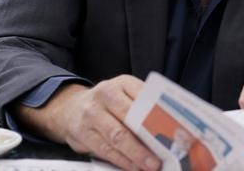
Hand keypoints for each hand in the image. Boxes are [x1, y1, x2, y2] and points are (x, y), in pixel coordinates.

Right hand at [13, 75, 160, 170]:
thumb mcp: (125, 95)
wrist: (70, 109)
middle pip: (131, 117)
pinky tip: (133, 167)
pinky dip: (122, 160)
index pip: (145, 96)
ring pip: (117, 135)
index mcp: (123, 82)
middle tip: (164, 153)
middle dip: (148, 138)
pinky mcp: (83, 133)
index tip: (173, 129)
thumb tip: (170, 126)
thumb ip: (144, 105)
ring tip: (150, 165)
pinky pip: (105, 149)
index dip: (160, 114)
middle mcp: (106, 94)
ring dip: (136, 154)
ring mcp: (92, 113)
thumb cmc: (108, 104)